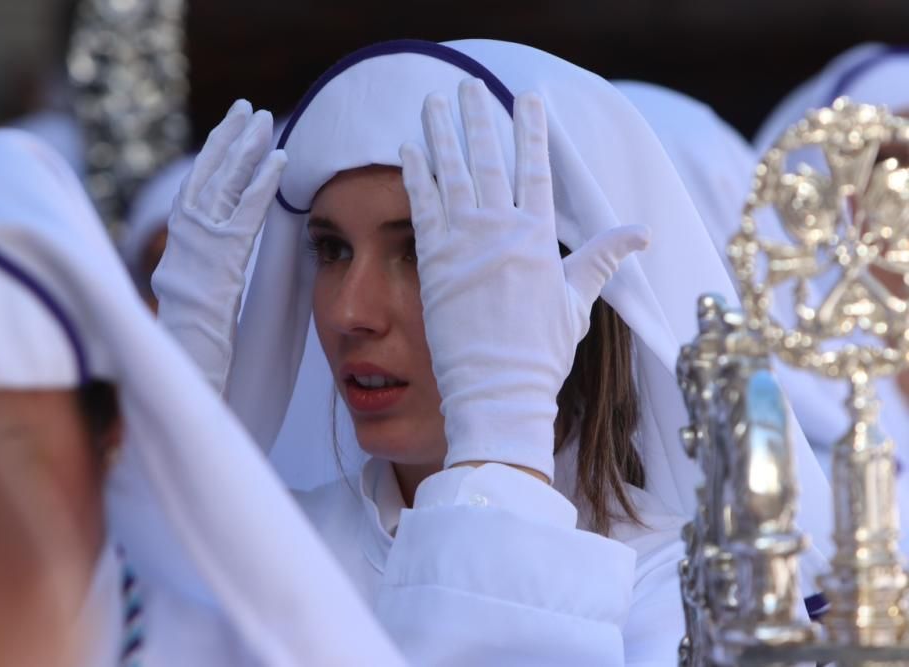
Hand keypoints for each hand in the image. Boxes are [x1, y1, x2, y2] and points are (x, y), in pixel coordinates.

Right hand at [152, 100, 285, 392]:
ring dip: (245, 151)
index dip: (213, 160)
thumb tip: (219, 256)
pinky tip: (280, 162)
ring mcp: (199, 249)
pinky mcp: (221, 260)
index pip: (196, 193)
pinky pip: (244, 216)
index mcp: (177, 249)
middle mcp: (183, 241)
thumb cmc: (193, 348)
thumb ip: (208, 273)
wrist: (185, 370)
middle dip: (228, 141)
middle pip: (206, 178)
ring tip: (265, 120)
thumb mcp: (197, 303)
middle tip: (250, 109)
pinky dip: (261, 186)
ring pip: (222, 188)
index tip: (229, 134)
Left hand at [400, 79, 648, 481]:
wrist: (498, 389)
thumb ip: (601, 259)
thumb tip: (643, 233)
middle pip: (488, 160)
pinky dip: (416, 175)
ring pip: (451, 174)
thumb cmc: (541, 352)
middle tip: (468, 83)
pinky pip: (421, 207)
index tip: (527, 97)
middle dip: (479, 117)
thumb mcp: (578, 303)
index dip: (531, 130)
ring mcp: (463, 244)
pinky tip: (409, 148)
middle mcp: (500, 231)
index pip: (536, 170)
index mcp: (538, 238)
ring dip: (441, 133)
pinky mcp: (433, 262)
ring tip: (432, 100)